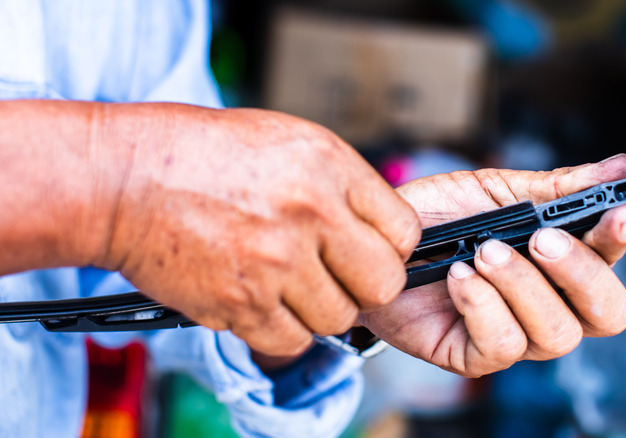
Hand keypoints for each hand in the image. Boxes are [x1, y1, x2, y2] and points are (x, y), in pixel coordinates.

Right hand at [95, 104, 420, 355]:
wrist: (123, 180)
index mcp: (328, 166)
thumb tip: (376, 229)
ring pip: (338, 318)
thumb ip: (340, 185)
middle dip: (364, 285)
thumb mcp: (285, 140)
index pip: (404, 231)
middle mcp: (310, 214)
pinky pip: (293, 340)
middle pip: (383, 284)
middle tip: (338, 276)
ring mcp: (276, 262)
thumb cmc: (199, 154)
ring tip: (287, 282)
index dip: (391, 247)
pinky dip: (281, 329)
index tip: (371, 251)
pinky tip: (261, 300)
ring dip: (318, 308)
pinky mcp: (242, 304)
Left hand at [359, 155, 625, 376]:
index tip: (619, 211)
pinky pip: (501, 346)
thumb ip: (555, 188)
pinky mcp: (473, 357)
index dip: (618, 242)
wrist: (377, 242)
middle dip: (579, 274)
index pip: (610, 264)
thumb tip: (621, 167)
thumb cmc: (441, 218)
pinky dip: (483, 305)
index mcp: (562, 264)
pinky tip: (458, 276)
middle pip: (605, 315)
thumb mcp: (496, 192)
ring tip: (484, 251)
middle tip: (540, 238)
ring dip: (522, 286)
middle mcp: (548, 306)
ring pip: (555, 334)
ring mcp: (515, 336)